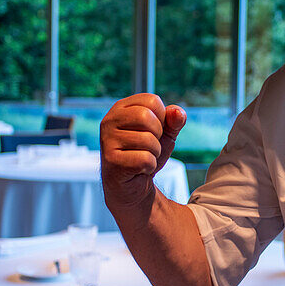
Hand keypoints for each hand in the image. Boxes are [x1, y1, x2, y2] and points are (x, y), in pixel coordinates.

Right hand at [100, 94, 185, 209]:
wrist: (133, 185)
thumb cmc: (146, 154)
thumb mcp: (165, 134)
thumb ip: (174, 121)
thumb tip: (177, 112)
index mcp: (122, 108)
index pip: (152, 100)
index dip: (162, 118)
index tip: (153, 131)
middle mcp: (110, 120)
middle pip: (147, 117)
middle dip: (157, 136)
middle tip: (149, 146)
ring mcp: (107, 140)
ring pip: (147, 140)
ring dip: (154, 153)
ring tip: (142, 158)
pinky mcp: (111, 160)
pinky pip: (145, 159)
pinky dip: (149, 167)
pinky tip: (138, 169)